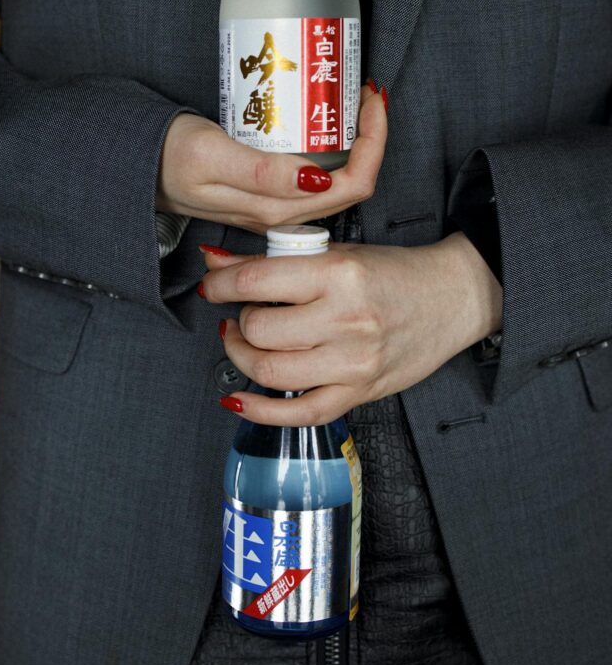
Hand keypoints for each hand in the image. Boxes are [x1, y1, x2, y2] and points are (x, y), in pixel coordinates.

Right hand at [156, 84, 387, 233]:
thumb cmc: (165, 158)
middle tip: (362, 91)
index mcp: (277, 208)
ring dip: (350, 142)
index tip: (369, 99)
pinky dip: (327, 146)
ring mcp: (272, 206)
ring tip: (345, 100)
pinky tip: (317, 121)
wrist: (134, 168)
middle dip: (369, 137)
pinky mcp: (262, 194)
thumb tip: (318, 178)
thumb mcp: (211, 157)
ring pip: (333, 181)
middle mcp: (281, 213)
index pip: (353, 184)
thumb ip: (263, 172)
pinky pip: (311, 177)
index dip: (374, 142)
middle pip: (351, 183)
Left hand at [200, 232, 502, 425]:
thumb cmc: (393, 271)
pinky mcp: (360, 392)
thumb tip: (215, 261)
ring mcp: (354, 362)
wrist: (452, 297)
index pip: (256, 281)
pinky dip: (261, 411)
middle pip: (259, 331)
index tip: (212, 285)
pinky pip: (301, 412)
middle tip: (241, 313)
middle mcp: (346, 319)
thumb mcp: (334, 251)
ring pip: (272, 372)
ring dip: (243, 358)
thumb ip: (273, 258)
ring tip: (245, 342)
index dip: (221, 284)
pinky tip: (240, 399)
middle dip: (237, 322)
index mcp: (338, 273)